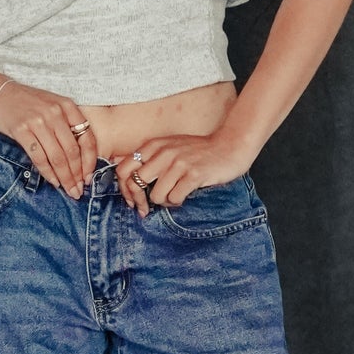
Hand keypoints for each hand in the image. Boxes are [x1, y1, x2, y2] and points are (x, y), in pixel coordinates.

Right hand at [0, 78, 97, 198]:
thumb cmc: (26, 102)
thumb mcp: (52, 105)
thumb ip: (66, 124)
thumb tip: (79, 157)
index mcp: (67, 106)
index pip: (87, 138)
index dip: (90, 161)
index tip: (88, 177)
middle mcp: (55, 113)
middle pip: (72, 151)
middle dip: (77, 175)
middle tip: (78, 191)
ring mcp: (38, 121)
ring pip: (57, 157)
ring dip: (64, 178)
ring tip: (68, 190)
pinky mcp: (21, 130)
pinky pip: (39, 157)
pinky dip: (47, 172)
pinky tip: (53, 181)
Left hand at [113, 130, 251, 218]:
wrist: (230, 145)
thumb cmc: (199, 150)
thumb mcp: (170, 147)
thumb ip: (150, 158)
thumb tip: (126, 178)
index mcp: (154, 145)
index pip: (122, 169)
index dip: (124, 188)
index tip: (133, 199)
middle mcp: (163, 153)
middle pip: (134, 183)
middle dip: (139, 200)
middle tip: (147, 208)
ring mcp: (179, 163)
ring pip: (156, 195)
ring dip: (164, 201)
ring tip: (174, 196)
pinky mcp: (194, 174)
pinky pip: (175, 197)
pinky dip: (177, 202)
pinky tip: (184, 196)